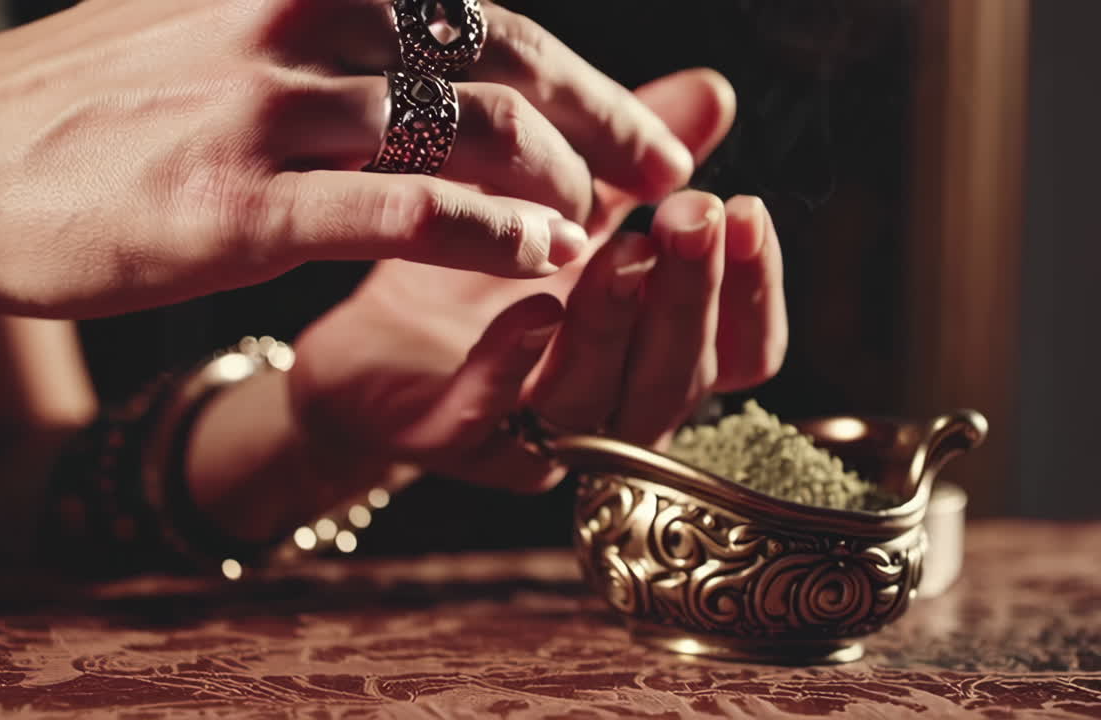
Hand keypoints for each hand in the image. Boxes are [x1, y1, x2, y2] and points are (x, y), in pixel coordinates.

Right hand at [0, 0, 693, 316]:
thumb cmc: (93, 101)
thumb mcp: (216, 29)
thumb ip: (320, 37)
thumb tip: (417, 58)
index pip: (481, 19)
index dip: (578, 79)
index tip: (639, 135)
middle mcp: (299, 23)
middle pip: (499, 65)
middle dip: (599, 126)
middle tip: (660, 177)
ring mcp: (269, 111)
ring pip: (464, 134)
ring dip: (551, 185)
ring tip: (592, 233)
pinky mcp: (237, 204)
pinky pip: (399, 212)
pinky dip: (483, 235)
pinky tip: (530, 260)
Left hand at [289, 68, 787, 494]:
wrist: (364, 349)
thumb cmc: (476, 285)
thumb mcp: (565, 214)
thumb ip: (639, 168)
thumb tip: (713, 94)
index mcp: (651, 364)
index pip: (742, 353)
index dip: (754, 291)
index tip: (748, 210)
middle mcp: (608, 412)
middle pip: (678, 380)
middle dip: (692, 297)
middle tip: (691, 218)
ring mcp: (529, 438)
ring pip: (592, 402)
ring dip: (612, 326)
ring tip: (620, 252)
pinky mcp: (447, 438)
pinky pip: (486, 416)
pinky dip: (509, 365)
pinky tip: (531, 310)